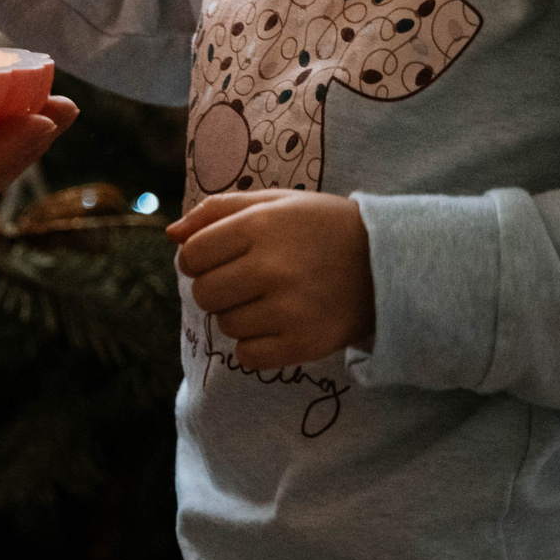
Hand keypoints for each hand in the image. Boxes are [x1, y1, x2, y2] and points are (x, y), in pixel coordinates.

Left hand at [168, 190, 374, 370]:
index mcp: (259, 226)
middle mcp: (270, 268)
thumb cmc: (323, 227)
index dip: (199, 258)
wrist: (388, 264)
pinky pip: (248, 356)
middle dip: (217, 288)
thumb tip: (171, 234)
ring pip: (226, 325)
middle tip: (247, 281)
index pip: (191, 255)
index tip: (220, 258)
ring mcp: (288, 309)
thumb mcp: (275, 202)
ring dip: (239, 315)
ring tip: (271, 300)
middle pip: (204, 294)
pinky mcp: (304, 344)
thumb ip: (217, 211)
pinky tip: (277, 326)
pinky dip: (255, 346)